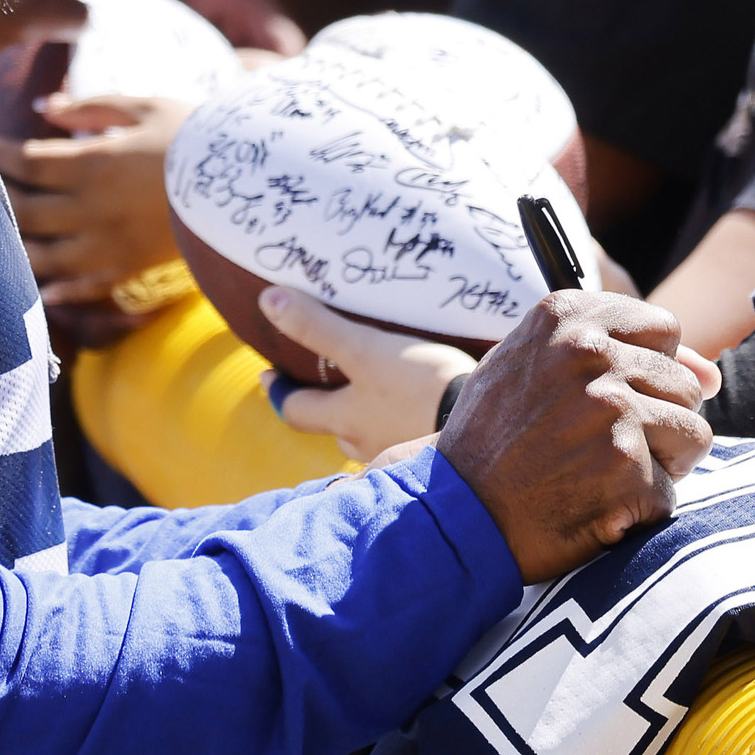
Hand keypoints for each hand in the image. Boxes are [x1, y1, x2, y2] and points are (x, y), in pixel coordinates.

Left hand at [0, 94, 189, 305]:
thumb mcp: (143, 106)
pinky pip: (83, 286)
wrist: (250, 184)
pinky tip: (39, 289)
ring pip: (42, 255)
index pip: (26, 162)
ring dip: (12, 247)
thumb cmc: (196, 135)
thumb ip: (89, 107)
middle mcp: (90, 209)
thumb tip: (42, 107)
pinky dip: (56, 290)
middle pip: (24, 210)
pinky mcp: (128, 268)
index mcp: (92, 165)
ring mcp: (107, 245)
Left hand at [255, 285, 470, 461]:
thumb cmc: (421, 388)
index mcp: (345, 420)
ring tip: (378, 391)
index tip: (268, 376)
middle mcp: (366, 443)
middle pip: (334, 426)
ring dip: (368, 417)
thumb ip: (318, 329)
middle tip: (329, 382)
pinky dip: (402, 422)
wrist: (485, 425)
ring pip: (370, 434)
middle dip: (328, 405)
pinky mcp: (432, 450)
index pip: (295, 411)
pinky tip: (418, 408)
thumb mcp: (366, 350)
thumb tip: (268, 302)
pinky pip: (405, 436)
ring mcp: (399, 452)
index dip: (279, 392)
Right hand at [436, 290, 715, 582]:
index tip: (611, 397)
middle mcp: (591, 352)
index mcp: (568, 317)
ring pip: (694, 433)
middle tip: (601, 449)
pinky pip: (670, 491)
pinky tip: (595, 509)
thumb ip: (620, 352)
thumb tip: (714, 373)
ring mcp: (610, 407)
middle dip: (658, 422)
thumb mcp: (535, 370)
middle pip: (684, 383)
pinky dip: (640, 510)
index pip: (663, 328)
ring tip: (604, 479)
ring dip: (660, 465)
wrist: (455, 513)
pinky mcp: (625, 465)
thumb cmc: (495, 440)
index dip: (647, 371)